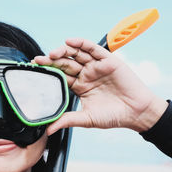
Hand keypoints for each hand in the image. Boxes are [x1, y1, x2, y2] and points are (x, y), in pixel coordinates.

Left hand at [34, 38, 167, 135]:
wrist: (136, 113)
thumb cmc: (113, 116)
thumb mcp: (86, 119)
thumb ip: (67, 120)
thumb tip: (48, 129)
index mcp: (79, 86)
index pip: (60, 76)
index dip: (48, 72)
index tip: (35, 71)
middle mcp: (86, 74)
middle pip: (65, 63)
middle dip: (51, 60)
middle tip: (39, 61)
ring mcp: (96, 67)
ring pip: (76, 54)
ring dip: (64, 51)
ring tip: (52, 53)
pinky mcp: (107, 60)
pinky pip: (92, 48)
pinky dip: (81, 44)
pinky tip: (70, 42)